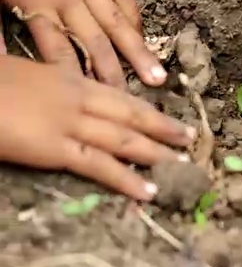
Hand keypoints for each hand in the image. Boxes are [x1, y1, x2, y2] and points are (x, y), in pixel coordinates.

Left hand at [0, 0, 164, 87]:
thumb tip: (2, 67)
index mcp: (36, 4)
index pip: (60, 49)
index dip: (77, 76)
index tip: (94, 100)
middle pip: (96, 40)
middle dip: (115, 71)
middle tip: (135, 99)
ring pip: (116, 20)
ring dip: (137, 49)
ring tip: (157, 74)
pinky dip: (133, 13)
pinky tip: (143, 33)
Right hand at [0, 56, 195, 199]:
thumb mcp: (25, 76)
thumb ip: (50, 86)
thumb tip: (64, 97)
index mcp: (68, 79)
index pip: (119, 97)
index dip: (148, 109)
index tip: (169, 117)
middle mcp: (77, 98)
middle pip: (132, 115)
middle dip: (164, 128)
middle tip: (190, 139)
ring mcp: (68, 122)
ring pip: (124, 139)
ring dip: (157, 153)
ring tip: (181, 166)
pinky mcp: (53, 147)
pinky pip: (99, 165)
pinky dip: (126, 178)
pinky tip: (147, 189)